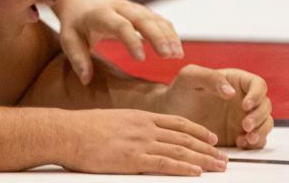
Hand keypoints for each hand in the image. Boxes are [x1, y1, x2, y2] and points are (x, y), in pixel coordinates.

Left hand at [55, 0, 181, 83]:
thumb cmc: (75, 23)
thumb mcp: (68, 38)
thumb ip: (77, 57)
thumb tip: (86, 79)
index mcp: (100, 14)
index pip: (119, 25)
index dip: (131, 40)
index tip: (141, 59)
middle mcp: (119, 8)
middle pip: (142, 18)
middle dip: (158, 36)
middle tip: (169, 55)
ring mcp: (132, 7)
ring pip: (154, 18)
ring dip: (167, 35)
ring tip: (176, 55)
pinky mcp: (141, 11)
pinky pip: (159, 20)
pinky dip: (170, 33)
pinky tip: (177, 50)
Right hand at [61, 108, 226, 175]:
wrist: (65, 132)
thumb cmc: (80, 129)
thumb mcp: (110, 121)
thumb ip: (129, 127)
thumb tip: (136, 136)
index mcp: (138, 116)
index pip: (176, 122)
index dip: (197, 130)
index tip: (210, 137)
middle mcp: (143, 127)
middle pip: (184, 137)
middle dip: (207, 148)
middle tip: (223, 157)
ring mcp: (139, 142)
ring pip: (180, 151)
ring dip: (203, 159)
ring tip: (219, 166)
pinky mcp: (132, 159)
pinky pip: (165, 164)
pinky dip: (184, 168)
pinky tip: (196, 172)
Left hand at [158, 65, 272, 148]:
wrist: (170, 113)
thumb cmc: (179, 91)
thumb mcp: (189, 77)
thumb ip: (209, 78)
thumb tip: (231, 92)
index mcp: (236, 81)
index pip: (258, 85)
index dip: (257, 95)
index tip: (245, 105)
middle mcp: (244, 99)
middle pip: (265, 106)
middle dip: (259, 116)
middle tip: (245, 125)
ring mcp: (244, 117)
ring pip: (265, 123)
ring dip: (261, 131)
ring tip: (246, 138)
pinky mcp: (241, 134)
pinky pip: (257, 140)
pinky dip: (254, 143)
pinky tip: (240, 143)